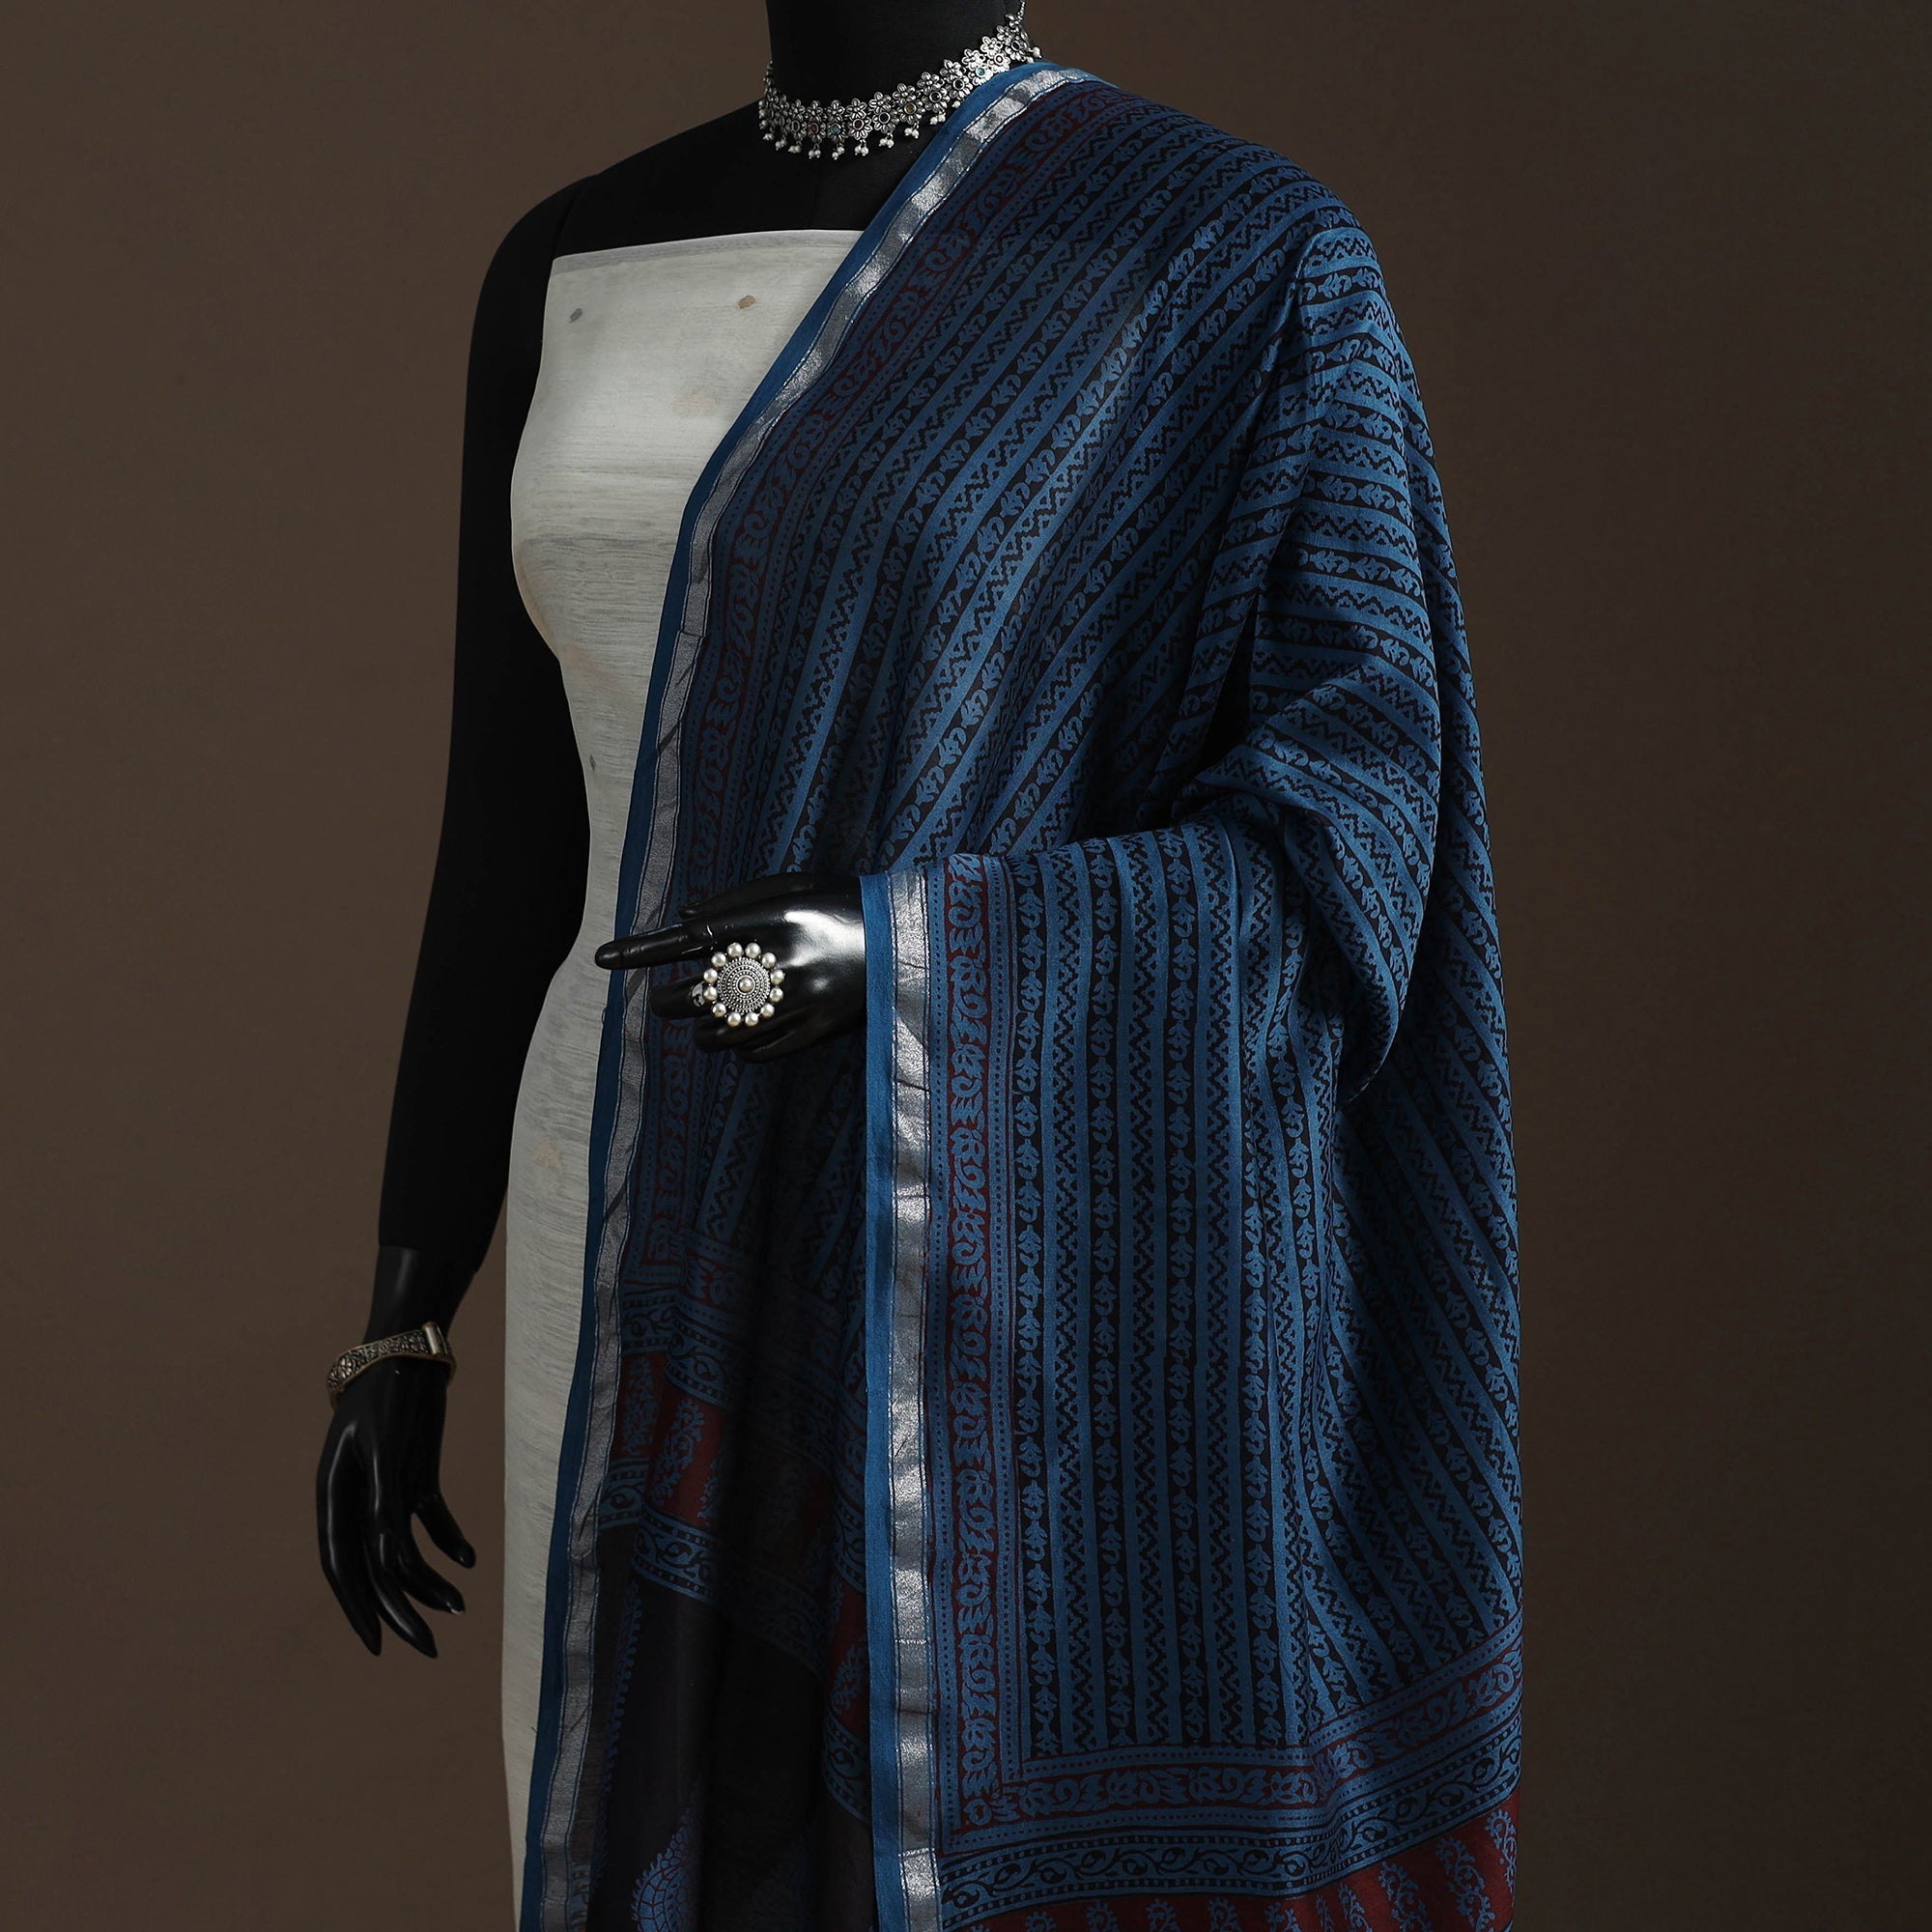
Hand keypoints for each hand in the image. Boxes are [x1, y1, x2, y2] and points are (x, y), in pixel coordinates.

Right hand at [316, 1357, 472, 1656]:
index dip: (357, 1608)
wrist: (411, 1348)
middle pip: (375, 1567)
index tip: (377, 1645)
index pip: (341, 1565)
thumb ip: (385, 1505)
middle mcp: (356, 1499)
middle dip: (400, 1609)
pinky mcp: (415, 1475)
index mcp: (333, 1496)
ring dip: (430, 1578)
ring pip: (404, 1549)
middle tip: (428, 1648)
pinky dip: (448, 1540)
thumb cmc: (388, 1393)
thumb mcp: (386, 1449)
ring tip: (460, 1605)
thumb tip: (392, 1564)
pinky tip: (469, 1560)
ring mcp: (386, 1489)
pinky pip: (430, 1520)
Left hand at [595, 872, 864, 1062]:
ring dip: (701, 1032)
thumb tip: (684, 919)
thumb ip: (739, 900)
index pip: (690, 939)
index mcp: (773, 918)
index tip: (604, 958)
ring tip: (698, 1028)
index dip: (643, 950)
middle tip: (660, 1002)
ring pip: (724, 1030)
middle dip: (668, 1001)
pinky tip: (737, 1042)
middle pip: (700, 992)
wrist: (914, 939)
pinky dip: (740, 1049)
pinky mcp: (819, 1029)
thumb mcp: (797, 885)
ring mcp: (801, 999)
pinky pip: (760, 1051)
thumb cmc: (848, 902)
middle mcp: (782, 960)